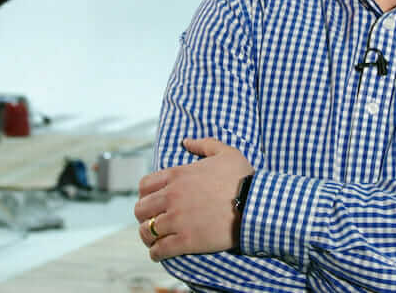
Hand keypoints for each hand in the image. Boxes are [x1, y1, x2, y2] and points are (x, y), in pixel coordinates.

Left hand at [133, 137, 253, 261]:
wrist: (255, 204)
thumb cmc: (242, 178)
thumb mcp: (226, 152)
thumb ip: (204, 144)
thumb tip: (186, 141)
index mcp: (177, 175)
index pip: (144, 186)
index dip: (145, 195)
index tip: (152, 202)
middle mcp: (172, 196)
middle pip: (140, 209)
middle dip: (144, 216)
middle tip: (153, 221)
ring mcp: (177, 219)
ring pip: (146, 231)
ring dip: (148, 236)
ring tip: (154, 239)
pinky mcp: (186, 240)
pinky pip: (159, 249)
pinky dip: (156, 253)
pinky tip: (159, 253)